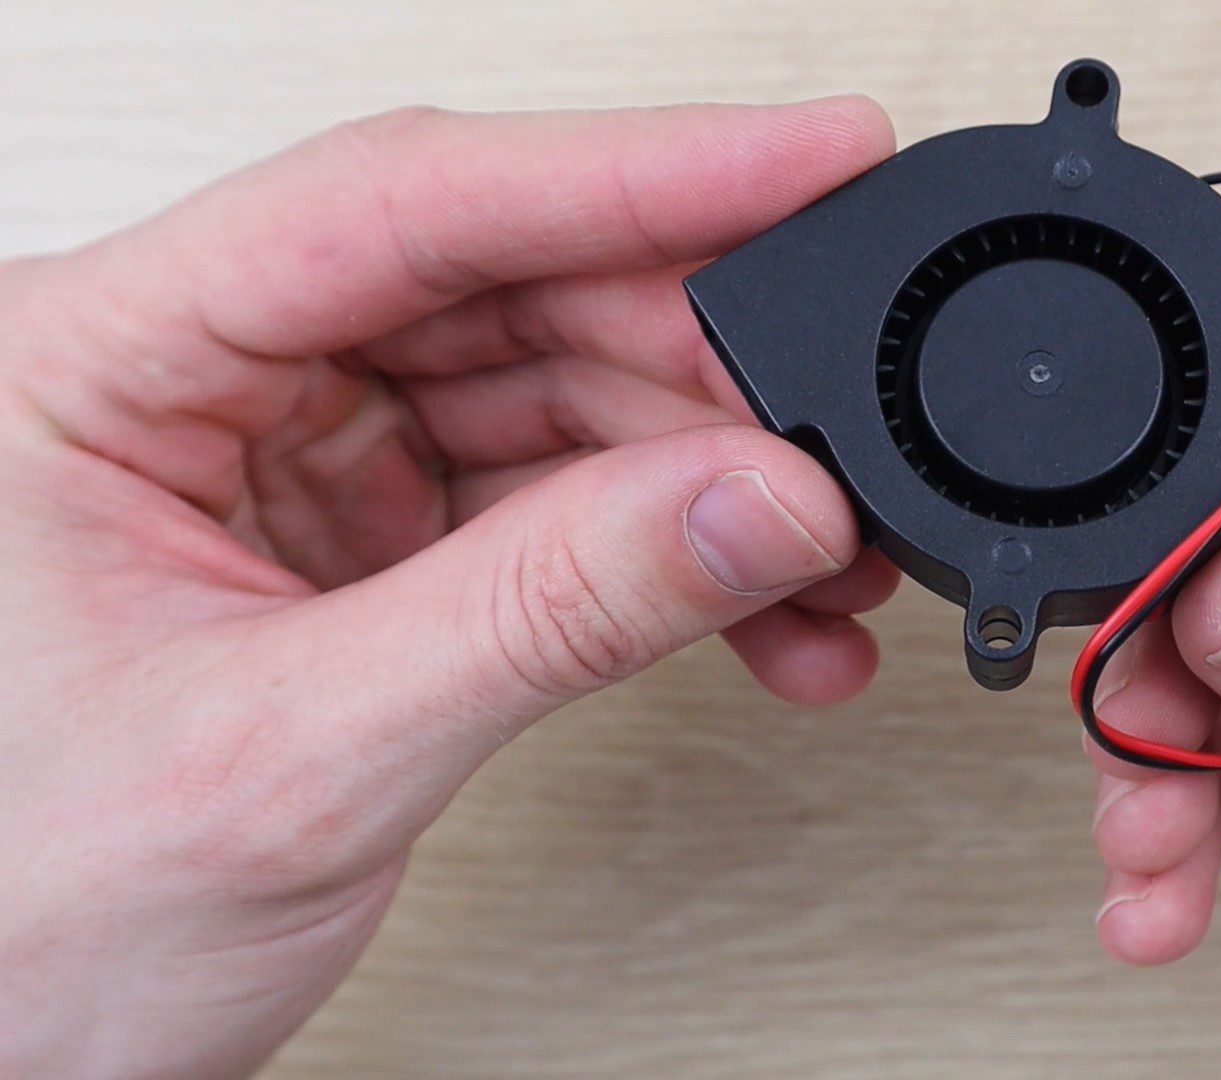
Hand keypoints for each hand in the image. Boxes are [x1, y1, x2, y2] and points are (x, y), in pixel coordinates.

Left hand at [0, 99, 895, 1076]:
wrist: (0, 1070)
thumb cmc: (21, 920)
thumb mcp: (301, 758)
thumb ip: (550, 610)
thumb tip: (762, 499)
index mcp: (93, 360)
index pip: (396, 204)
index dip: (627, 172)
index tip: (803, 159)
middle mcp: (194, 382)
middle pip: (497, 289)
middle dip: (693, 367)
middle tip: (836, 421)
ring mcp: (282, 461)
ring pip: (547, 398)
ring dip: (706, 479)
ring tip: (822, 557)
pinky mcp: (356, 543)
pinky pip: (548, 505)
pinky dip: (666, 560)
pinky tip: (760, 614)